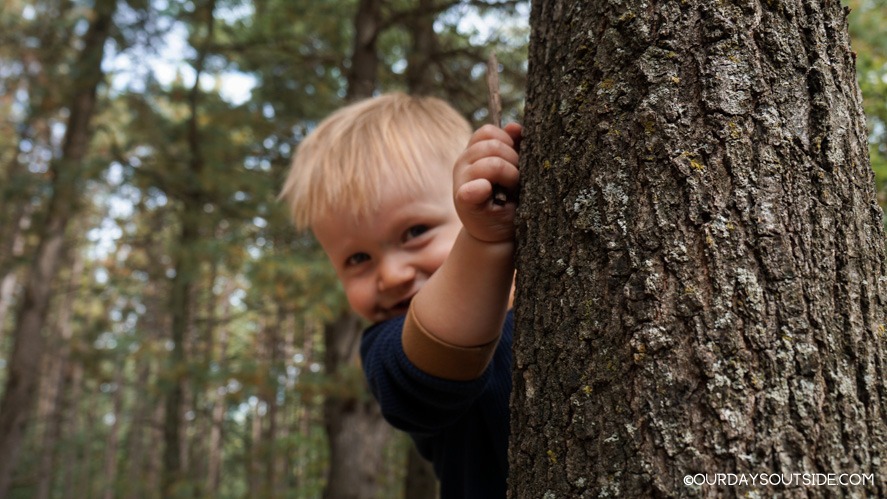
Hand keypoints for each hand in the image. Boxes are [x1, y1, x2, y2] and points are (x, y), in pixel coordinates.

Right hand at [453, 123, 521, 243]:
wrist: (496, 233)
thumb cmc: (508, 199)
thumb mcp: (513, 168)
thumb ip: (513, 145)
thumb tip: (515, 126)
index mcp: (473, 152)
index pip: (488, 132)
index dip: (507, 141)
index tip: (516, 160)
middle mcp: (463, 163)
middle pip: (492, 146)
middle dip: (513, 160)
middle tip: (517, 180)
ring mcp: (461, 181)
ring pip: (492, 163)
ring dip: (510, 175)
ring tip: (512, 188)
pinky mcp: (463, 201)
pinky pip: (472, 188)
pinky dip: (481, 188)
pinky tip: (489, 192)